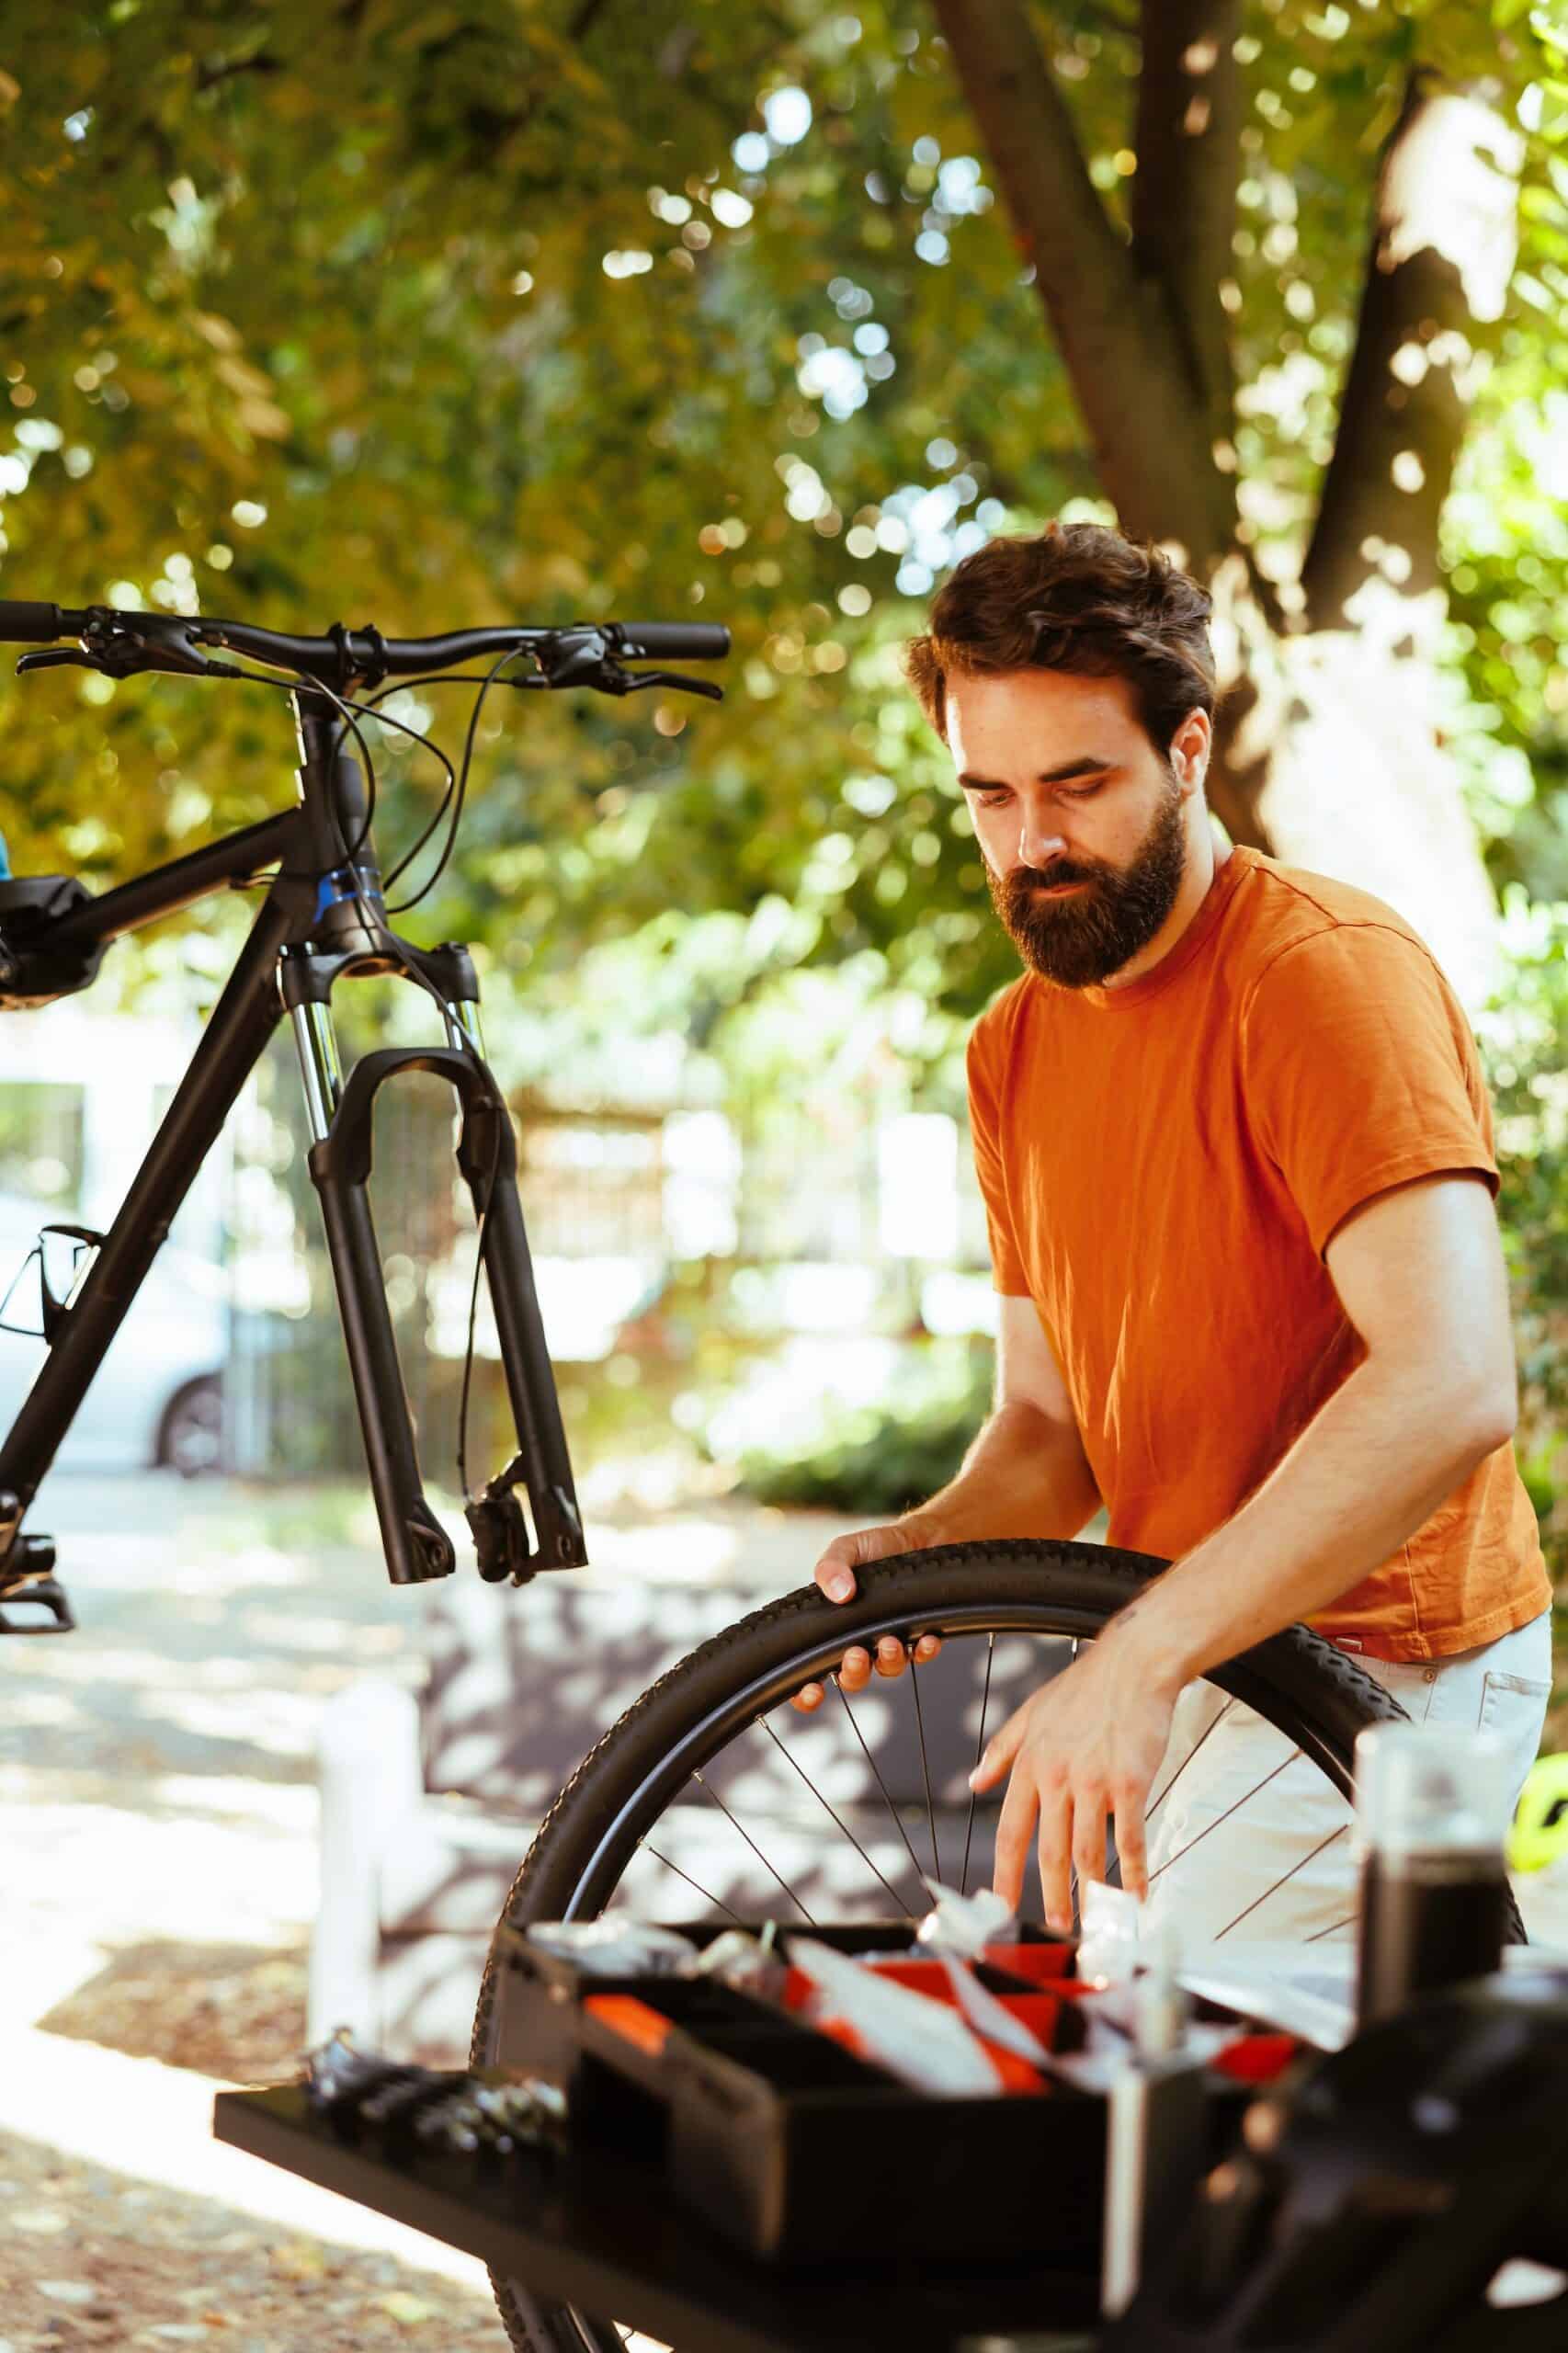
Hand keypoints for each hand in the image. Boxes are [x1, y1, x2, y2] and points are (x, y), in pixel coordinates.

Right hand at [791, 1519, 943, 1713]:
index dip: (806, 1692)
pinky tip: (924, 1638)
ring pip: (887, 1669)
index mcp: (832, 1627)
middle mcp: (860, 1640)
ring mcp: (889, 1640)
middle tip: (856, 1655)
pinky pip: (920, 1654)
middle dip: (853, 1674)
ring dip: (889, 1661)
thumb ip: (830, 1566)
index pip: (810, 1670)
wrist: (919, 1537)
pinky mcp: (918, 1635)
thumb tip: (838, 1593)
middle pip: (851, 1678)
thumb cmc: (876, 1547)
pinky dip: (922, 1650)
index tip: (813, 1691)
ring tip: (891, 1642)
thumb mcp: (846, 1549)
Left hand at [967, 1626, 1179, 1928]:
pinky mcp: (1129, 1783)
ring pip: (1088, 1852)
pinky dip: (1134, 1872)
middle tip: (1056, 1927)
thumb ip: (1001, 1751)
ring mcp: (1094, 1782)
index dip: (1004, 1874)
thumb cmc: (1085, 1688)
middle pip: (1048, 1852)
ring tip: (1096, 1922)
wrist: (1133, 1664)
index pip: (1010, 1832)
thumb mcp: (1030, 1713)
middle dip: (1051, 1896)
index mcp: (1030, 1765)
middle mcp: (1057, 1778)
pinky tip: (1137, 1895)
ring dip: (1092, 1894)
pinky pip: (1131, 1838)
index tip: (1001, 1906)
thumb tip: (973, 1781)